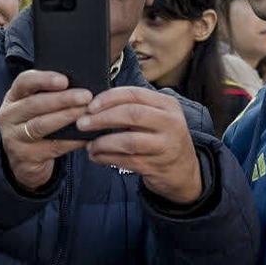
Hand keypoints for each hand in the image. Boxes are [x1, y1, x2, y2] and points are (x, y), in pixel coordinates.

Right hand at [0, 70, 91, 191]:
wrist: (24, 161)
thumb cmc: (36, 125)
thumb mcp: (35, 108)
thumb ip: (50, 96)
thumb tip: (80, 86)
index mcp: (13, 97)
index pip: (24, 82)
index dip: (44, 79)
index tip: (65, 80)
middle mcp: (8, 116)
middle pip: (34, 104)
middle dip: (62, 99)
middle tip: (86, 96)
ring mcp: (13, 138)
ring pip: (40, 125)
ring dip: (65, 117)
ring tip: (85, 112)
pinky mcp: (25, 157)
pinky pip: (51, 147)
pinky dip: (71, 141)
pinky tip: (85, 136)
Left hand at [83, 88, 202, 204]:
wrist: (183, 170)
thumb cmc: (161, 138)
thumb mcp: (156, 117)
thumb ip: (134, 108)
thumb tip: (95, 106)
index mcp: (167, 104)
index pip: (134, 94)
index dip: (109, 98)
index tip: (90, 106)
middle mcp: (170, 123)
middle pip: (132, 114)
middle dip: (102, 118)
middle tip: (82, 123)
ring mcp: (165, 146)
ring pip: (128, 141)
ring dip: (103, 143)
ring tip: (89, 145)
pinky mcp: (156, 166)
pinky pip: (126, 161)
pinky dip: (107, 158)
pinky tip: (96, 157)